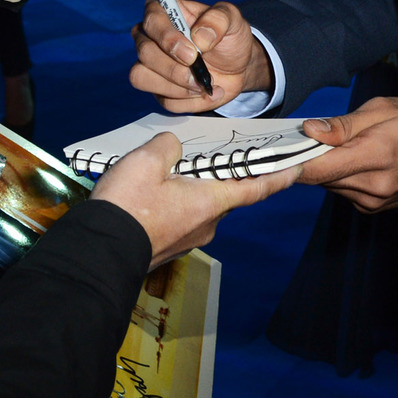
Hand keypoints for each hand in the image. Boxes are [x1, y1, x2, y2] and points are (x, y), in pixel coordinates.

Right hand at [92, 133, 298, 267]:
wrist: (100, 252)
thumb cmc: (127, 206)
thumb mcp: (146, 160)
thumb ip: (168, 146)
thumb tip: (173, 148)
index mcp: (210, 202)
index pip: (256, 188)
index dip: (278, 177)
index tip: (296, 169)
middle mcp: (207, 224)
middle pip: (224, 193)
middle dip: (220, 175)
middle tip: (211, 155)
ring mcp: (188, 239)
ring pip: (199, 205)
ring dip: (191, 188)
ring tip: (166, 171)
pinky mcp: (170, 246)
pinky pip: (181, 218)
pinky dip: (176, 203)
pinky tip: (153, 193)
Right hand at [129, 0, 271, 112]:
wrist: (239, 65)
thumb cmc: (229, 37)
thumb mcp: (232, 19)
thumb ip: (218, 19)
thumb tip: (199, 37)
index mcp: (164, 13)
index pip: (151, 20)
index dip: (167, 38)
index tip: (192, 53)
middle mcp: (151, 37)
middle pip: (145, 52)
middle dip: (173, 68)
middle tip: (200, 74)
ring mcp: (152, 65)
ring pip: (142, 78)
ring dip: (176, 88)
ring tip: (203, 85)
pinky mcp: (159, 89)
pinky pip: (164, 101)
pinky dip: (190, 101)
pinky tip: (207, 93)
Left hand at [295, 96, 397, 213]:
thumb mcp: (382, 110)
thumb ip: (343, 124)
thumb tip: (310, 130)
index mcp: (374, 156)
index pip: (319, 167)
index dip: (291, 163)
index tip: (271, 156)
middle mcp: (372, 186)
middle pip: (320, 177)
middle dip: (308, 158)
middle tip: (303, 138)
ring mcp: (373, 201)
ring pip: (330, 184)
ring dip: (325, 167)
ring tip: (335, 146)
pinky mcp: (373, 208)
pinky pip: (343, 191)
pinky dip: (339, 176)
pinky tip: (351, 160)